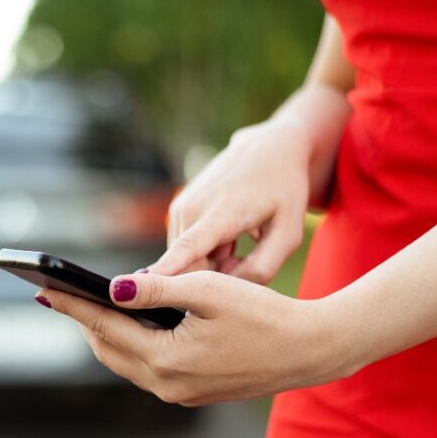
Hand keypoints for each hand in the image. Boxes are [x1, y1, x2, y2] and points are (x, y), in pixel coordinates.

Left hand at [36, 271, 353, 405]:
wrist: (310, 350)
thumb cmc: (265, 314)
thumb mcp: (209, 291)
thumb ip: (157, 290)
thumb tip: (112, 288)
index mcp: (166, 359)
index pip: (104, 326)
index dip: (71, 305)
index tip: (42, 288)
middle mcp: (167, 384)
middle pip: (108, 348)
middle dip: (83, 321)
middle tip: (59, 294)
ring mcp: (179, 393)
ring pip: (125, 360)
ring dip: (106, 333)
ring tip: (86, 307)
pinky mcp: (192, 392)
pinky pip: (147, 368)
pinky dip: (131, 344)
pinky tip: (129, 324)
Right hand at [151, 120, 311, 282]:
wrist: (267, 149)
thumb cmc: (283, 192)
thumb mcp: (288, 234)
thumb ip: (262, 268)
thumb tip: (228, 288)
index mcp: (224, 211)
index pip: (191, 245)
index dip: (170, 267)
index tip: (148, 282)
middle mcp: (192, 208)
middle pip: (191, 267)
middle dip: (217, 276)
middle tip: (247, 258)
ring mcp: (180, 207)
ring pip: (187, 260)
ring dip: (213, 263)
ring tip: (238, 241)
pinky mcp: (176, 210)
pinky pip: (185, 249)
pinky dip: (206, 251)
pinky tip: (227, 235)